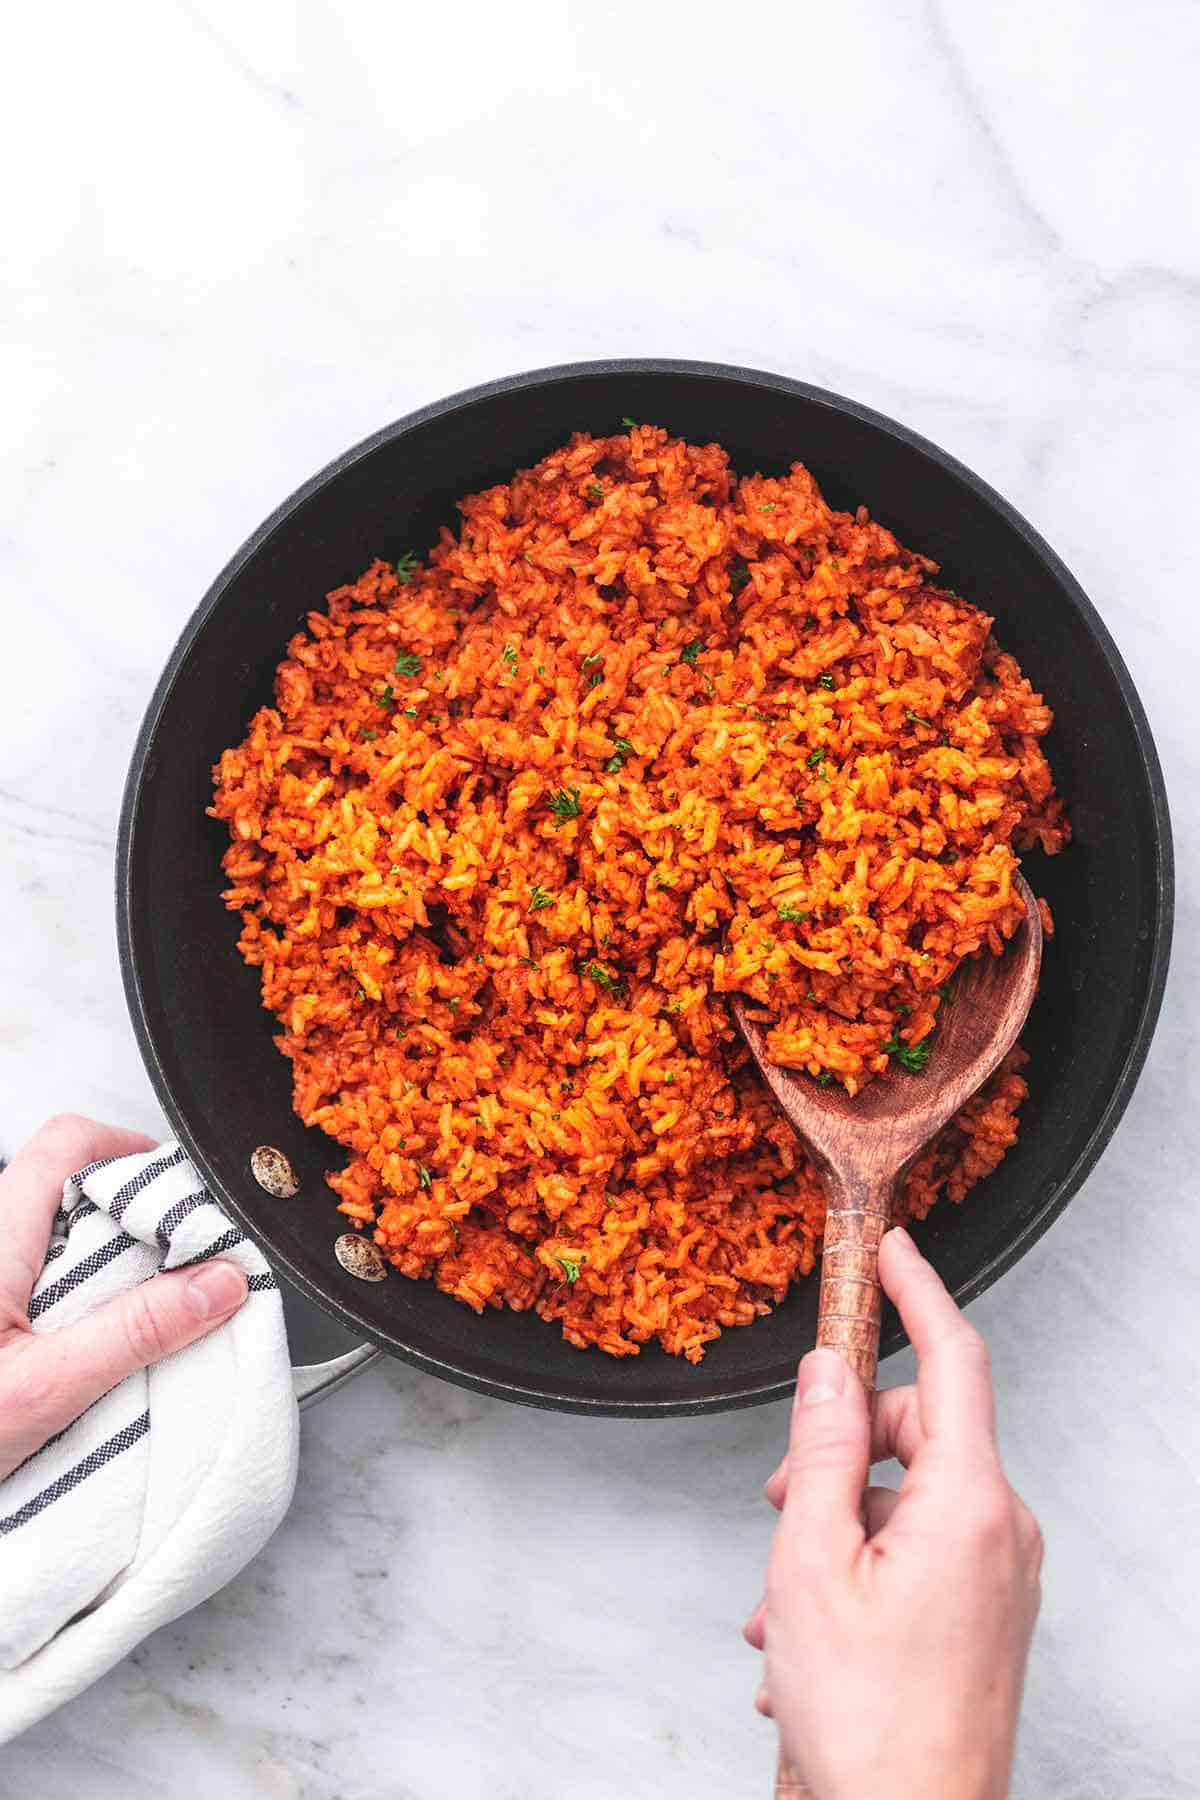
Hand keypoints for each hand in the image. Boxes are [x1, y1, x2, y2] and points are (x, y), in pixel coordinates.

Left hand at [0, 1115, 248, 1481]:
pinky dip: (73, 1303)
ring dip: (102, 1268)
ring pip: (50, 1239)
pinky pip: (32, 1284)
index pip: (68, 1143)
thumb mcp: (42, 1391)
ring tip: (139, 1316)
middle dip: (130, 1221)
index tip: (182, 1193)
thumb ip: (135, 1332)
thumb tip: (217, 1284)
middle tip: (177, 1267)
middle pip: (64, 1189)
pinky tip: (90, 1351)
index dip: (130, 1148)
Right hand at [745, 1226, 1041, 1799]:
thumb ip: (823, 1451)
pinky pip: (922, 1553)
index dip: (920, 1291)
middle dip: (840, 1450)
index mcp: (969, 1502)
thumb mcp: (813, 1563)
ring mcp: (1002, 1577)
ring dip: (837, 1531)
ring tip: (779, 1609)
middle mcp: (1002, 1530)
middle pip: (920, 1433)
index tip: (892, 1247)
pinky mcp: (991, 1615)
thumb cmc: (869, 1720)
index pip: (955, 1358)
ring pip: (908, 1501)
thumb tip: (829, 1371)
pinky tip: (808, 1639)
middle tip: (777, 1504)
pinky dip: (863, 1570)